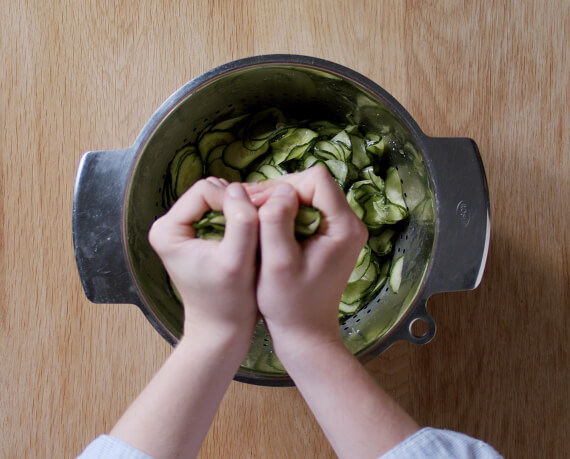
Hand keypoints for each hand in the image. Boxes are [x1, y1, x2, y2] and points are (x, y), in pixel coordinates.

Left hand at [149, 177, 258, 336]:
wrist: (222, 329)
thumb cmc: (229, 301)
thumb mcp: (238, 261)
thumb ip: (240, 223)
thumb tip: (239, 189)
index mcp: (167, 229)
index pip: (205, 190)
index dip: (234, 199)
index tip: (258, 218)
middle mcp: (169, 225)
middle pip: (210, 192)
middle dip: (237, 203)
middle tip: (260, 223)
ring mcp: (183, 230)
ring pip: (219, 200)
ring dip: (240, 210)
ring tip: (258, 229)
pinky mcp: (197, 236)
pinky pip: (222, 213)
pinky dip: (239, 219)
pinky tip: (253, 234)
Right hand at [246, 166, 367, 355]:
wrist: (305, 333)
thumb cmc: (290, 304)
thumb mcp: (277, 263)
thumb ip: (277, 222)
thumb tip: (279, 191)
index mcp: (344, 226)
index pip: (315, 179)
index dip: (283, 185)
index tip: (258, 204)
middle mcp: (350, 223)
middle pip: (312, 183)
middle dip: (279, 192)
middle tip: (250, 207)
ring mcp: (342, 229)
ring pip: (308, 195)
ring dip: (279, 202)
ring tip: (253, 216)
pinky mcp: (331, 236)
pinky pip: (307, 209)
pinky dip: (285, 213)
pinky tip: (265, 225)